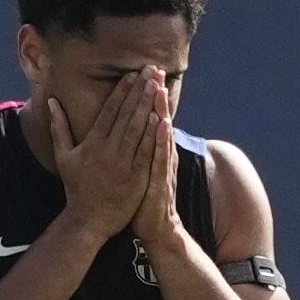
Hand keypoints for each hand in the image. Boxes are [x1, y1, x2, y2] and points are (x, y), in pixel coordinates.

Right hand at [49, 65, 161, 240]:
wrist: (89, 220)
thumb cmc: (76, 187)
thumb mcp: (63, 156)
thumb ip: (59, 127)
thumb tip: (52, 102)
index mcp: (92, 144)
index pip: (110, 111)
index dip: (122, 91)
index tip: (132, 74)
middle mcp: (108, 151)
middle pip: (127, 115)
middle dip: (140, 91)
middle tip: (151, 71)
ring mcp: (124, 164)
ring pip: (139, 129)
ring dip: (150, 105)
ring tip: (158, 86)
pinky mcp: (137, 177)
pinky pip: (147, 151)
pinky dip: (155, 134)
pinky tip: (163, 117)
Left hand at [131, 72, 182, 244]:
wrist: (156, 228)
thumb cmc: (143, 198)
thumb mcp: (140, 170)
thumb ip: (139, 148)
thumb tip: (136, 130)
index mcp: (150, 151)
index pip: (149, 118)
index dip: (147, 97)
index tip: (144, 73)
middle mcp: (158, 156)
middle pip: (158, 121)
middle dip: (155, 96)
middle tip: (155, 70)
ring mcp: (161, 168)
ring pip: (162, 135)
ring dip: (162, 111)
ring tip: (159, 89)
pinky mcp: (160, 182)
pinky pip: (161, 158)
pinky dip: (162, 141)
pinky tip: (164, 125)